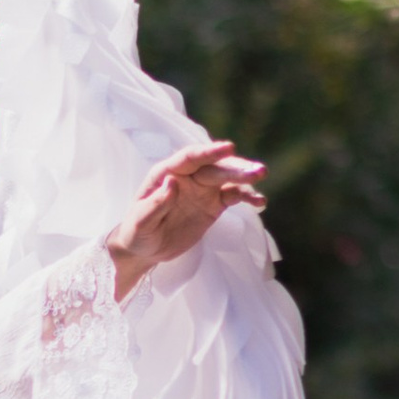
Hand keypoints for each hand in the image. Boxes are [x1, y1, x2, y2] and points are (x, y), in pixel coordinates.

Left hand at [106, 143, 263, 299]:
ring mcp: (202, 189)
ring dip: (245, 177)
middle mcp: (187, 176)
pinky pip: (233, 196)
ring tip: (262, 177)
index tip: (230, 147)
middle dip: (236, 167)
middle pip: (214, 167)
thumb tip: (173, 182)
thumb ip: (156, 204)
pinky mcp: (213, 204)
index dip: (209, 152)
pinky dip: (247, 197)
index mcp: (166, 173)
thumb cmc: (137, 233)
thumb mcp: (141, 222)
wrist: (145, 250)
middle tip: (258, 171)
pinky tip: (259, 201)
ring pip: (227, 178)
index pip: (190, 158)